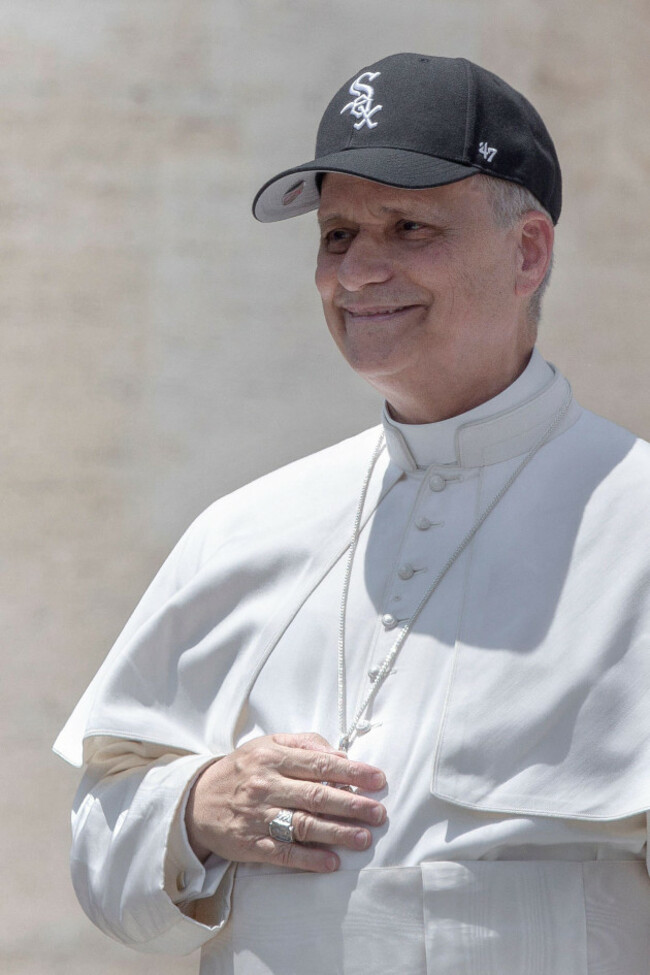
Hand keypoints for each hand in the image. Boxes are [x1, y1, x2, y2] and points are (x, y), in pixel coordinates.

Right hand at [185, 732, 386, 872]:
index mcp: (272, 758)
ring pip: (303, 825)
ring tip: (364, 838)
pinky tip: (331, 863)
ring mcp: (258, 817)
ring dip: (337, 833)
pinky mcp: (250, 844)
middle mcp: (266, 786)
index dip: (352, 772)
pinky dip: (309, 859)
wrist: (196, 801)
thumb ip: (304, 744)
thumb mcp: (268, 745)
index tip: (378, 779)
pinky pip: (283, 853)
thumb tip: (340, 755)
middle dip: (352, 804)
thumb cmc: (242, 770)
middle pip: (316, 795)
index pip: (320, 764)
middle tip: (378, 812)